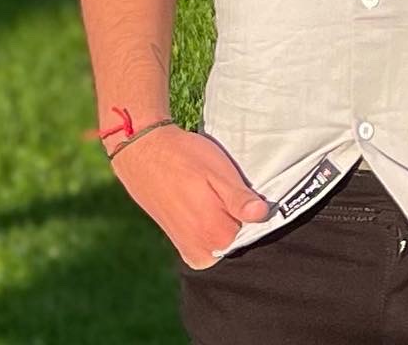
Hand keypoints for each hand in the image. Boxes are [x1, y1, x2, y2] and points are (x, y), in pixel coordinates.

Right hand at [111, 124, 270, 268]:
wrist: (144, 154)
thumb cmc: (184, 158)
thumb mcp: (217, 171)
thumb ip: (239, 198)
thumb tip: (263, 214)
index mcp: (216, 236)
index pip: (256, 231)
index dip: (254, 209)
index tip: (244, 190)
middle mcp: (204, 253)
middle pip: (240, 238)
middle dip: (239, 217)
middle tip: (223, 189)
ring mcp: (191, 252)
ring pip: (225, 240)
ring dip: (225, 219)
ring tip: (211, 193)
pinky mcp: (183, 247)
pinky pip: (210, 242)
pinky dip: (212, 225)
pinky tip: (204, 202)